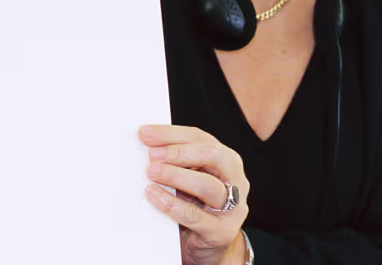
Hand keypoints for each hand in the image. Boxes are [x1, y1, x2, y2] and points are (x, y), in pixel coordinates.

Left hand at [139, 125, 250, 264]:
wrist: (208, 247)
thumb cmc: (196, 207)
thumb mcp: (190, 179)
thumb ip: (177, 163)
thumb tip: (147, 147)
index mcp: (227, 160)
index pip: (201, 138)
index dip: (172, 134)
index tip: (145, 134)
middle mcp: (235, 180)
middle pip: (212, 156)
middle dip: (179, 152)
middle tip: (152, 154)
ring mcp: (233, 207)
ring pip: (208, 185)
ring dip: (176, 176)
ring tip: (152, 172)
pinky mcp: (222, 231)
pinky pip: (196, 216)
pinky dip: (173, 204)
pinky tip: (155, 196)